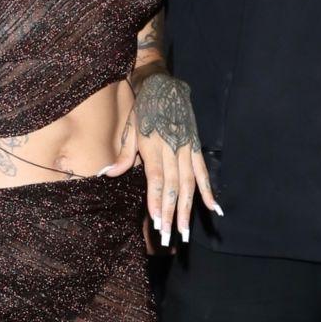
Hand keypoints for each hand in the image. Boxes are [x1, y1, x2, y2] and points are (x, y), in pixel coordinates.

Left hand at [99, 72, 221, 246]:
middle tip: (169, 236)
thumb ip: (122, 154)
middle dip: (171, 214)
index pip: (156, 179)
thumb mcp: (129, 128)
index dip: (157, 201)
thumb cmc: (143, 109)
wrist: (164, 85)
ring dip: (187, 209)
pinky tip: (213, 208)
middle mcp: (172, 149)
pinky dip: (208, 190)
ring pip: (189, 184)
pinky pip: (203, 172)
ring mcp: (186, 148)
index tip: (157, 221)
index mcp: (152, 146)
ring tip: (184, 230)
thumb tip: (107, 174)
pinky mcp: (196, 146)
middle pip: (173, 187)